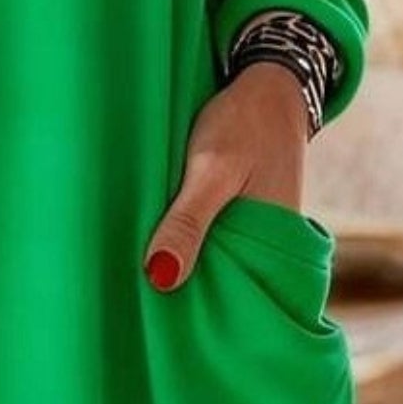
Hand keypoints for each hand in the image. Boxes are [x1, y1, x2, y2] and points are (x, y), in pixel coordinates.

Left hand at [142, 61, 308, 292]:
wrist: (268, 87)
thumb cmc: (244, 125)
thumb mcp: (213, 170)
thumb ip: (189, 222)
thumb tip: (161, 278)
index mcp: (274, 250)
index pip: (234, 301)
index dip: (195, 311)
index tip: (150, 316)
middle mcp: (267, 248)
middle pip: (218, 284)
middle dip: (181, 291)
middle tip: (129, 296)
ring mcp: (253, 233)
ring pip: (210, 261)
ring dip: (180, 263)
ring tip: (133, 274)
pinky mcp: (237, 216)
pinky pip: (207, 238)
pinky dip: (184, 240)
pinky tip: (153, 239)